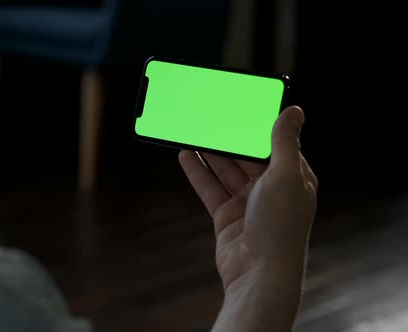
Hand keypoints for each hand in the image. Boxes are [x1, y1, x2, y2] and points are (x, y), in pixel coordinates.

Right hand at [179, 106, 317, 330]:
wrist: (260, 274)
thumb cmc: (280, 226)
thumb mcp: (285, 175)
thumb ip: (284, 142)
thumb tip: (294, 111)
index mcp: (293, 178)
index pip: (275, 144)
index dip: (258, 126)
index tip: (242, 107)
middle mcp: (271, 190)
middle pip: (247, 156)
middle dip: (230, 138)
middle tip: (212, 116)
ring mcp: (248, 204)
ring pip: (226, 171)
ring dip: (211, 152)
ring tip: (195, 130)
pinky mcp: (227, 217)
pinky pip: (210, 189)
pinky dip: (198, 172)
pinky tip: (186, 156)